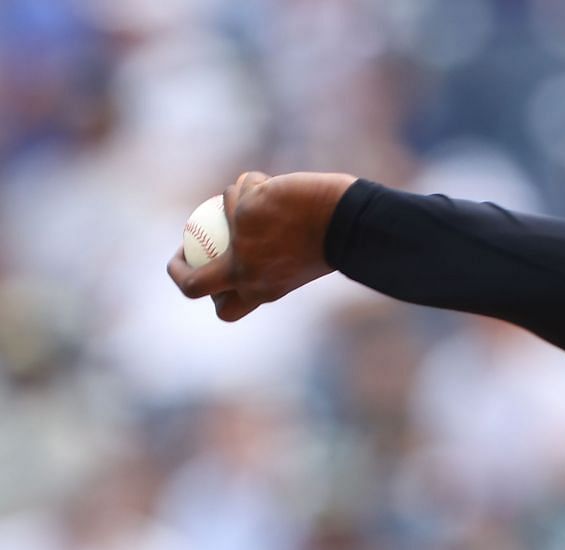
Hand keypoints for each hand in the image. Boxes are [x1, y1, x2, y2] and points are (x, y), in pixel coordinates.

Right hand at [167, 171, 357, 320]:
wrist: (347, 222)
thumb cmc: (329, 241)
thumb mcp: (293, 263)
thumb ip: (262, 263)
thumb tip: (232, 252)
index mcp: (260, 291)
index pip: (225, 310)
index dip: (211, 295)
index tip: (205, 273)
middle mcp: (246, 274)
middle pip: (192, 285)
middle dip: (177, 269)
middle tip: (184, 244)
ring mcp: (241, 245)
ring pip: (218, 214)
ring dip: (238, 199)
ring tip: (272, 199)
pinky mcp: (243, 214)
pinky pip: (237, 189)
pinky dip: (255, 184)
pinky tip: (277, 187)